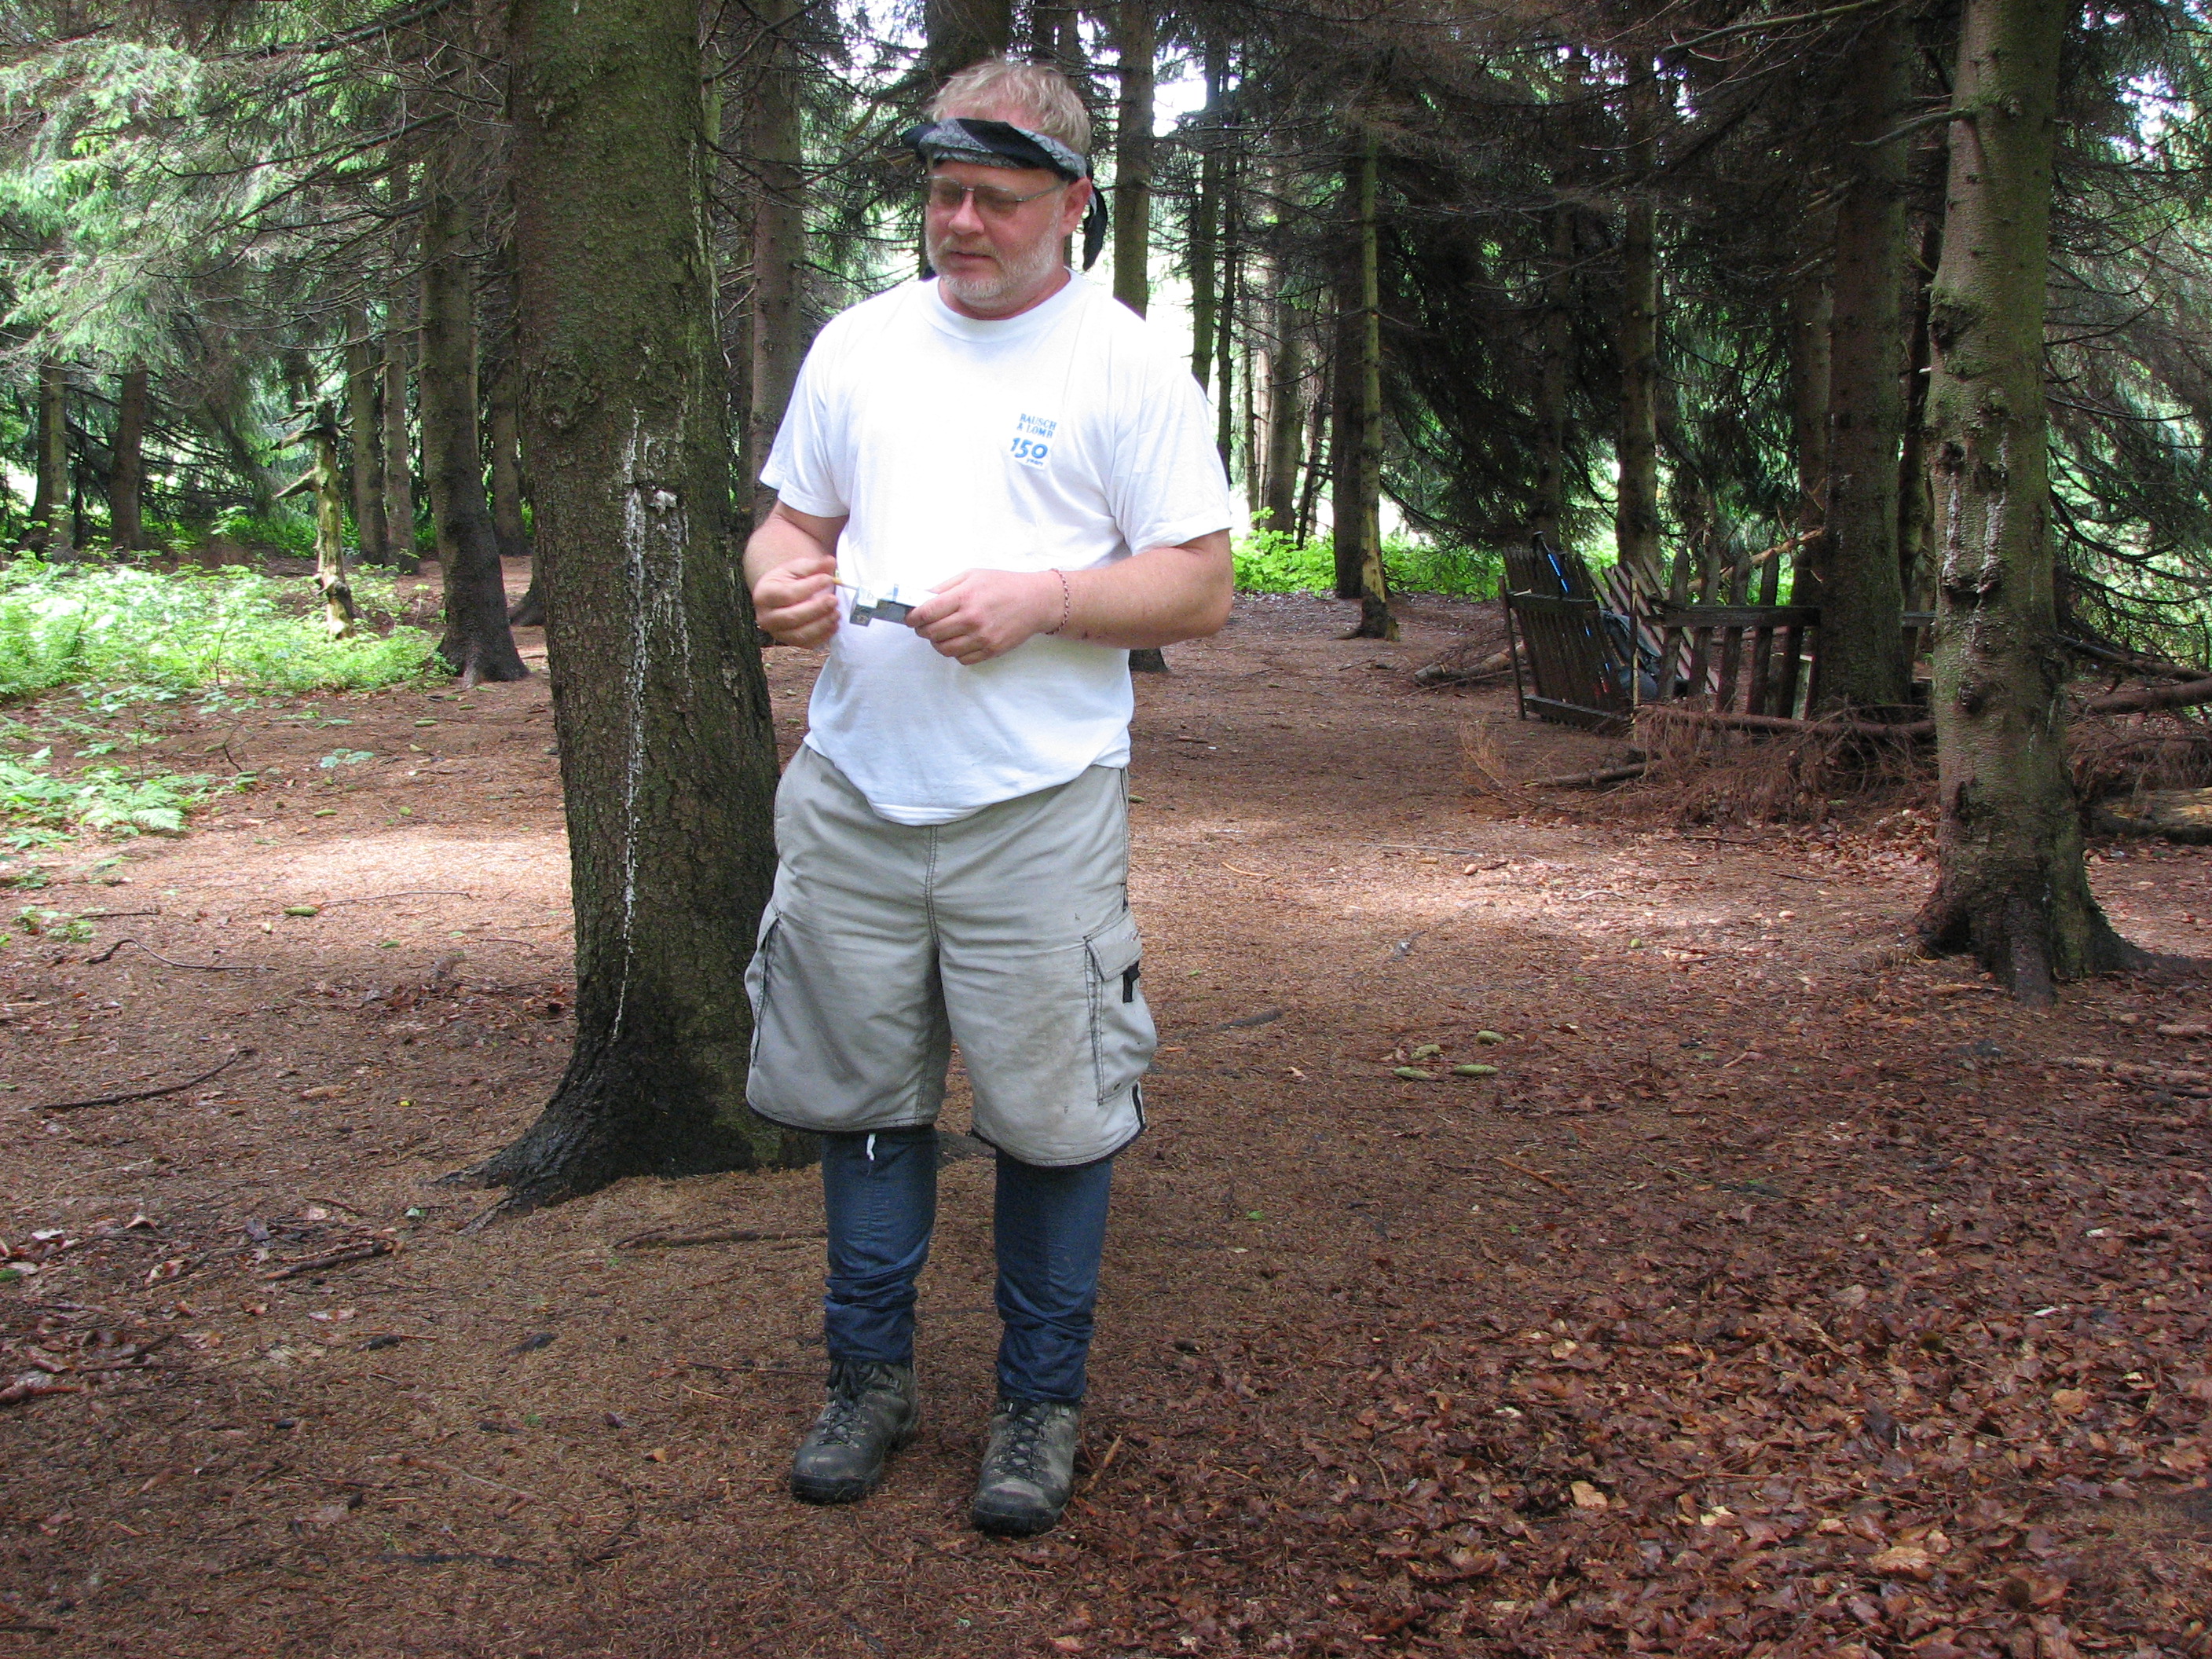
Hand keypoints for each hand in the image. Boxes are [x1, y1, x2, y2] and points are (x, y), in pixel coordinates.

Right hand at [752, 549, 839, 646]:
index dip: (809, 587)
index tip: (827, 579)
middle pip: (792, 617)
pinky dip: (823, 636)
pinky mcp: (790, 642)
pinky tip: (834, 625)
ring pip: (800, 634)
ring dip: (822, 625)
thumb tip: (830, 561)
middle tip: (834, 599)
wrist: (782, 596)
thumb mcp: (797, 568)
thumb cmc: (789, 580)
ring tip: (837, 613)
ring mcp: (777, 633)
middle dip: (817, 609)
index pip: (787, 594)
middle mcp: (766, 617)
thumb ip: (813, 565)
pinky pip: (807, 644)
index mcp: (764, 594)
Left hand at [906, 569, 1061, 665]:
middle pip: (932, 633)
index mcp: (965, 596)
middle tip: (923, 626)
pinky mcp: (991, 650)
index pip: (927, 612)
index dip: (912, 617)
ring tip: (940, 634)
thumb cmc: (1003, 585)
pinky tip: (959, 641)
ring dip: (936, 643)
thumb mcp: (972, 575)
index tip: (910, 618)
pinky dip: (955, 652)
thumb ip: (945, 588)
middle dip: (922, 630)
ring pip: (944, 649)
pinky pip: (962, 659)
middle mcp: (972, 618)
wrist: (1036, 601)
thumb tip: (921, 599)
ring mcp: (982, 637)